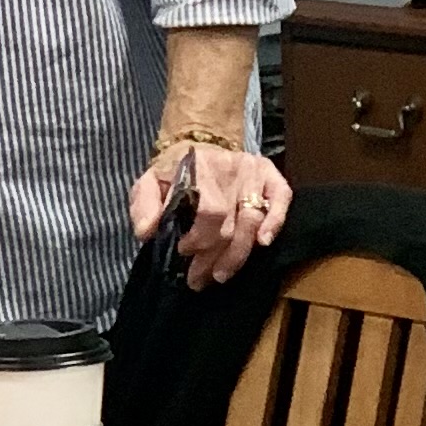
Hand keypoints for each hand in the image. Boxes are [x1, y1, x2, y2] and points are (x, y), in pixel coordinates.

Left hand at [130, 141, 289, 289]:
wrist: (197, 147)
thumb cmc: (173, 172)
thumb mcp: (149, 183)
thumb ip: (143, 205)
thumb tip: (147, 231)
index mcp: (200, 168)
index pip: (210, 212)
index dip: (199, 239)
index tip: (183, 252)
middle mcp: (232, 168)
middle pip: (231, 225)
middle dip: (213, 258)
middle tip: (197, 278)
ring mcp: (253, 172)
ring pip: (252, 222)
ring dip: (236, 255)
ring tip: (219, 275)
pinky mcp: (270, 175)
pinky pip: (281, 198)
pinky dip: (275, 222)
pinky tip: (263, 243)